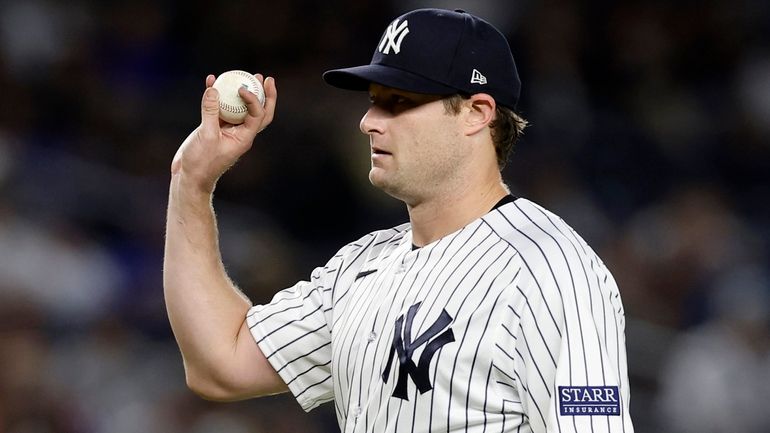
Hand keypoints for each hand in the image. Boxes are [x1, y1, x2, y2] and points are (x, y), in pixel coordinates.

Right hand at [171, 73, 276, 193]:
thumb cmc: (201, 163)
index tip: (242, 89)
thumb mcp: (206, 136)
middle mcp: (240, 133)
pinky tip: (211, 80)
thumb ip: (210, 112)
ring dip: (243, 91)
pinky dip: (217, 95)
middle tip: (265, 78)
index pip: (258, 115)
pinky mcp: (213, 127)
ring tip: (246, 74)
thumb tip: (214, 88)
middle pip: (259, 111)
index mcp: (244, 138)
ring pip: (239, 107)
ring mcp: (227, 129)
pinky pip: (219, 108)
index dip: (255, 100)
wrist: (189, 177)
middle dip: (264, 95)